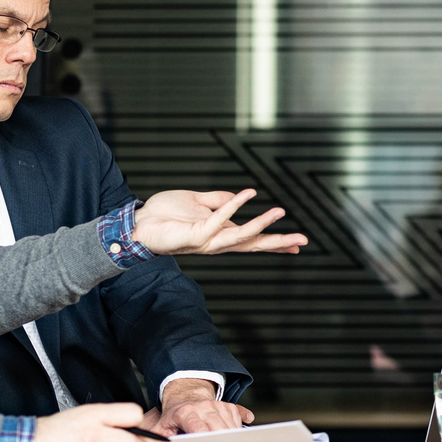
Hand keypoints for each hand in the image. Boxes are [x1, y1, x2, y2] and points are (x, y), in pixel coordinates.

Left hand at [135, 189, 309, 257]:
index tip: (297, 246)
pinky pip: (219, 220)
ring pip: (241, 237)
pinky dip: (234, 206)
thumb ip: (218, 200)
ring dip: (261, 224)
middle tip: (303, 241)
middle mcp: (217, 241)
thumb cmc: (164, 214)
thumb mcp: (197, 202)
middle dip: (278, 243)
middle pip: (254, 245)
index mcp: (220, 234)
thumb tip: (239, 196)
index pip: (252, 240)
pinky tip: (248, 195)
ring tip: (280, 211)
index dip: (274, 242)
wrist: (138, 223)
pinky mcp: (196, 235)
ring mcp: (207, 240)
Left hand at [152, 380, 255, 434]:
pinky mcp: (228, 406)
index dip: (203, 440)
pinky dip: (237, 430)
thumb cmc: (174, 416)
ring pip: (230, 425)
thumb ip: (158, 441)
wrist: (184, 395)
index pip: (198, 427)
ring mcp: (217, 405)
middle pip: (218, 427)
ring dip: (229, 438)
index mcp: (186, 413)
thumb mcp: (161, 427)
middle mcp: (203, 407)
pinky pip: (238, 420)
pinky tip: (234, 437)